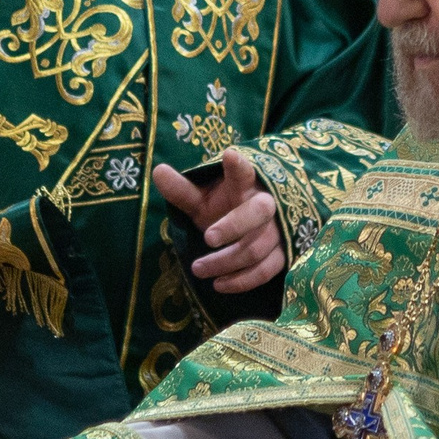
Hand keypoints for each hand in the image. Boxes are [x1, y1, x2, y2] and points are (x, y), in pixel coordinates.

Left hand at [153, 147, 283, 294]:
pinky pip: (265, 271)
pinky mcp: (281, 255)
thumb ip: (181, 190)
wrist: (254, 229)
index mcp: (245, 185)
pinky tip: (218, 284)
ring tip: (197, 268)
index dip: (238, 166)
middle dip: (233, 226)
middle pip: (258, 212)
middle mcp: (265, 204)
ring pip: (256, 247)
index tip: (229, 154)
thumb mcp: (202, 199)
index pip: (244, 172)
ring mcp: (277, 231)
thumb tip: (157, 171)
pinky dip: (241, 281)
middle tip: (207, 238)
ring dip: (225, 261)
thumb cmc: (225, 209)